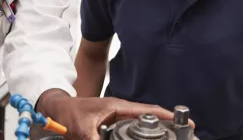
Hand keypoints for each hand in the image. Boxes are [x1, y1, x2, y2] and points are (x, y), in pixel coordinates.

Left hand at [37, 90, 193, 139]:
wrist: (56, 110)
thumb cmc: (68, 113)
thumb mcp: (81, 130)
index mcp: (117, 107)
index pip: (148, 110)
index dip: (167, 116)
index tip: (186, 122)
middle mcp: (120, 112)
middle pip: (149, 118)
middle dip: (166, 125)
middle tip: (184, 134)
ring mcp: (117, 119)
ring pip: (141, 126)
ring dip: (154, 131)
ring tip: (171, 136)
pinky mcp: (111, 127)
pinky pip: (129, 132)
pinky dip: (139, 135)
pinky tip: (149, 139)